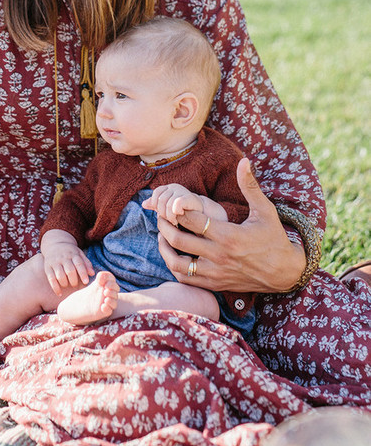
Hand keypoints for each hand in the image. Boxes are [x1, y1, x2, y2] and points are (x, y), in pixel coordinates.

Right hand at [41, 239, 93, 295]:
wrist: (55, 244)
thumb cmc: (70, 252)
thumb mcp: (79, 254)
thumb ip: (86, 263)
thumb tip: (92, 273)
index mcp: (73, 254)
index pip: (79, 264)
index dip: (83, 273)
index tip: (86, 282)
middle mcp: (63, 258)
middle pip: (70, 270)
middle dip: (74, 280)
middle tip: (75, 285)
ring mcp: (55, 262)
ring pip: (60, 275)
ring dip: (65, 283)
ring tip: (67, 285)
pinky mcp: (47, 267)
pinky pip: (51, 279)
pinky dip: (55, 288)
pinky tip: (59, 293)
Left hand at [143, 183, 203, 223]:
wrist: (202, 213)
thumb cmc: (183, 212)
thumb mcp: (167, 208)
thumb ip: (156, 205)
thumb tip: (143, 204)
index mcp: (168, 188)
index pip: (156, 192)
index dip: (155, 204)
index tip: (161, 214)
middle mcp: (175, 187)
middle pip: (160, 199)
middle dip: (163, 212)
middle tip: (169, 220)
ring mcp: (182, 191)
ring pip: (167, 203)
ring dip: (169, 215)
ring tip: (174, 221)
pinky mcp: (189, 198)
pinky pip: (176, 203)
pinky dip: (175, 211)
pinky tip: (178, 216)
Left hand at [157, 158, 305, 292]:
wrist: (285, 272)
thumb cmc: (274, 237)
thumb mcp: (264, 210)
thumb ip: (250, 185)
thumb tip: (244, 160)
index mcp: (229, 235)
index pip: (193, 219)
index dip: (178, 208)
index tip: (174, 201)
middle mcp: (219, 256)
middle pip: (179, 239)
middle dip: (165, 224)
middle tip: (160, 214)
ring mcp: (216, 273)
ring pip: (177, 263)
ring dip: (164, 248)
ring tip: (162, 234)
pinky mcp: (215, 285)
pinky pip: (186, 279)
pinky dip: (174, 267)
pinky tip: (173, 253)